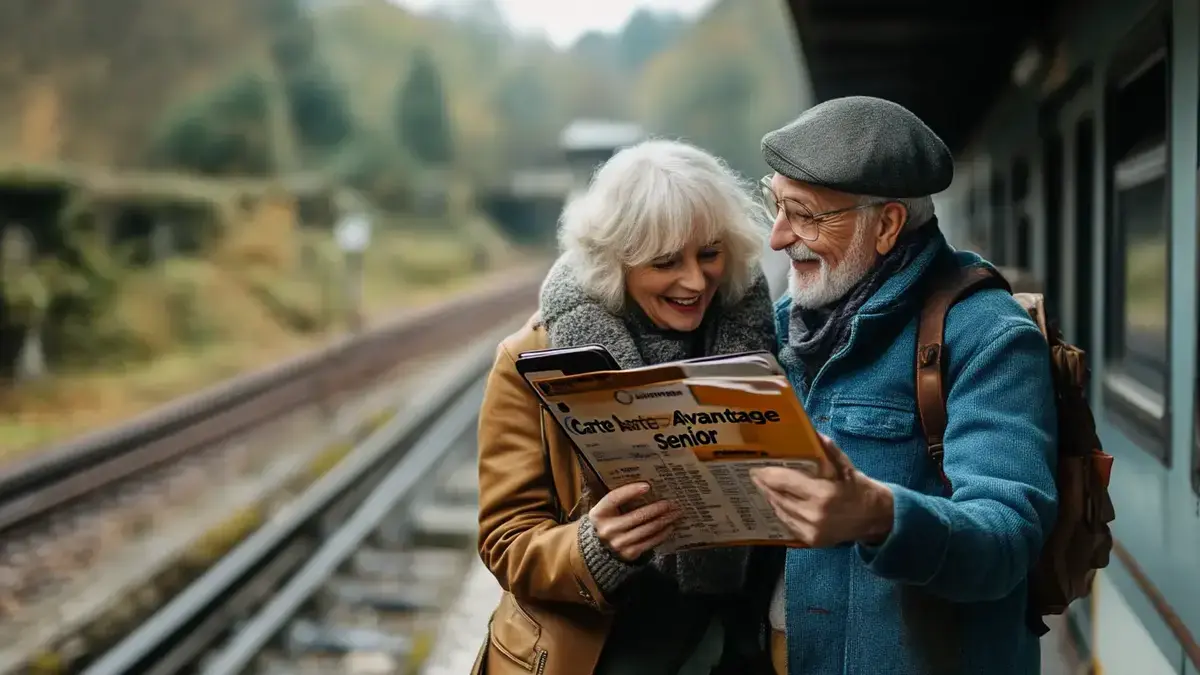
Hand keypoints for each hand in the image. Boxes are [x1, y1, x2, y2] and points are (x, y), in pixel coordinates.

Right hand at [588, 482, 679, 562]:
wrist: (600, 551)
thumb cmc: (608, 523)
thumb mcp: (606, 511)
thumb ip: (619, 501)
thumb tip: (647, 488)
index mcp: (598, 514)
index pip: (614, 498)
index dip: (630, 491)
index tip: (647, 486)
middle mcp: (607, 529)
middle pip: (636, 516)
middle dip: (656, 509)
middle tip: (671, 502)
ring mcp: (618, 543)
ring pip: (646, 529)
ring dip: (663, 520)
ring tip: (674, 513)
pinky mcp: (628, 553)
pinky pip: (649, 542)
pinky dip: (661, 534)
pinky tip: (669, 527)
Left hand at [750, 434, 893, 547]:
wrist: (876, 518)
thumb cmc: (859, 488)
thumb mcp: (845, 466)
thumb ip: (827, 450)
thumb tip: (811, 431)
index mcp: (822, 494)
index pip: (784, 482)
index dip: (766, 474)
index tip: (755, 467)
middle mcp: (814, 514)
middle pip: (778, 497)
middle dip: (764, 485)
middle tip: (754, 474)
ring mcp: (812, 530)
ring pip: (780, 511)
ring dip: (770, 497)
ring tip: (762, 486)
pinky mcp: (812, 541)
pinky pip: (788, 523)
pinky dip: (781, 511)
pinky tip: (776, 501)